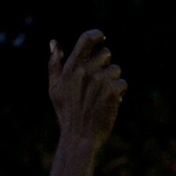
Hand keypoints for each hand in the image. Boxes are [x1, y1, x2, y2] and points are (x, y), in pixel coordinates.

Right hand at [48, 29, 126, 151]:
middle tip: (98, 85)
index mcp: (71, 68)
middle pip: (106, 54)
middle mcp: (85, 71)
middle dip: (105, 67)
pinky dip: (118, 94)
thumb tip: (53, 42)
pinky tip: (109, 105)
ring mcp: (99, 80)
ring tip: (101, 98)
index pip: (86, 39)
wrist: (79, 139)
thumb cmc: (67, 115)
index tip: (102, 39)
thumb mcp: (54, 90)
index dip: (97, 35)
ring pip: (116, 70)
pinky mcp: (112, 91)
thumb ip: (54, 65)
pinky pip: (122, 84)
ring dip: (112, 82)